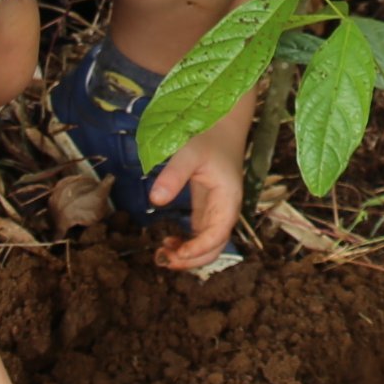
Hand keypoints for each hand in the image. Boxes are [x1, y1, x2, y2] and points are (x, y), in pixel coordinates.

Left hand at [147, 134, 241, 270]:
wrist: (223, 123)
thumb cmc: (209, 136)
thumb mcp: (189, 152)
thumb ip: (173, 175)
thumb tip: (155, 200)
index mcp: (228, 199)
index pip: (217, 235)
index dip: (198, 249)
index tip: (175, 252)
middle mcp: (226, 209)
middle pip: (215, 247)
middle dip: (192, 260)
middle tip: (163, 259)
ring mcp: (218, 210)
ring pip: (209, 244)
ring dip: (188, 255)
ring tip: (162, 253)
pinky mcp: (208, 207)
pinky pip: (201, 235)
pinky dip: (187, 244)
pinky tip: (169, 241)